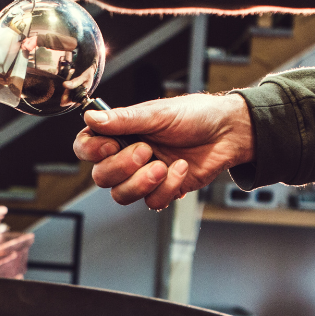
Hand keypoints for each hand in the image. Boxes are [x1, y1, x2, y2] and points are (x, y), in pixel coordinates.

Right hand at [74, 94, 254, 209]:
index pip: (86, 147)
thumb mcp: (158, 114)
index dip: (92, 151)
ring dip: (142, 183)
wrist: (228, 133)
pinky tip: (180, 169)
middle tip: (147, 150)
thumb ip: (123, 119)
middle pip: (101, 177)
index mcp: (121, 132)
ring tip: (162, 165)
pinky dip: (168, 187)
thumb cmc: (195, 116)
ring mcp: (143, 175)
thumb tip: (91, 117)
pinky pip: (151, 201)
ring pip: (121, 195)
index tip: (110, 145)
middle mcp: (127, 154)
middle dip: (122, 167)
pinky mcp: (163, 189)